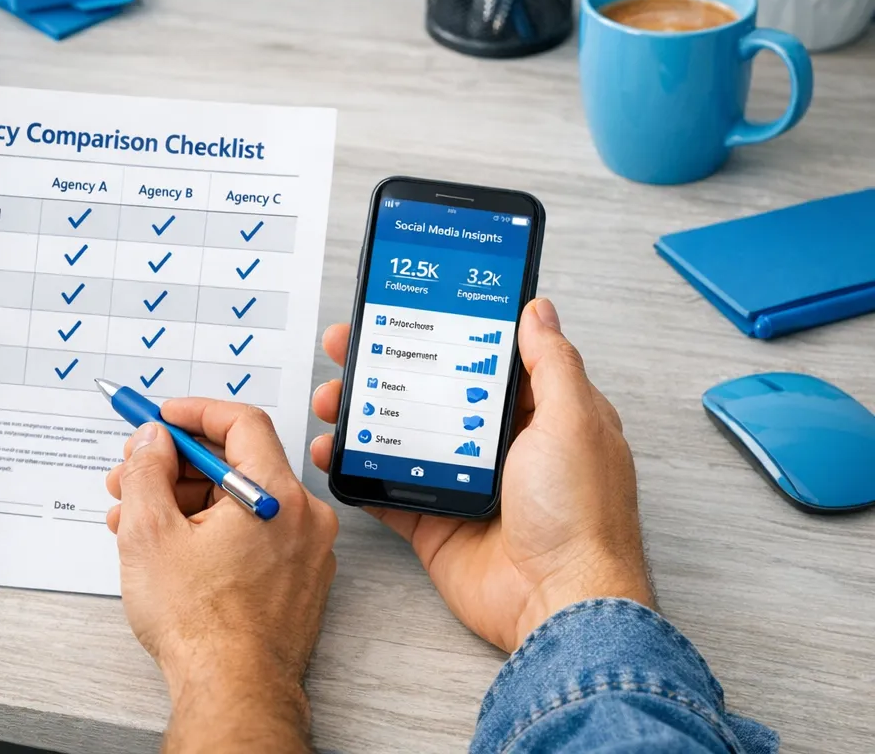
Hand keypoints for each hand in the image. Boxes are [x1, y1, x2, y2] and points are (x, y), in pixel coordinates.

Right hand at [106, 401, 337, 752]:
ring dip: (185, 501)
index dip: (194, 412)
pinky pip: (253, 534)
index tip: (162, 418)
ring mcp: (305, 553)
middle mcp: (303, 518)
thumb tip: (152, 441)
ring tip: (135, 520)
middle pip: (237, 463)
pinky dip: (211, 530)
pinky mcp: (297, 581)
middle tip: (134, 472)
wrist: (233, 693)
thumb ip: (147, 470)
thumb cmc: (202, 628)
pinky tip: (170, 548)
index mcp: (277, 495)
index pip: (241, 422)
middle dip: (175, 465)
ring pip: (240, 502)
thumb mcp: (150, 532)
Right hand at [310, 297, 653, 651]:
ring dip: (363, 414)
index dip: (448, 332)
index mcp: (542, 417)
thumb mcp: (574, 421)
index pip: (487, 360)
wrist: (559, 603)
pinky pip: (386, 489)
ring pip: (403, 435)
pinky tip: (331, 449)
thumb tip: (539, 312)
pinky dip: (354, 470)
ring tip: (332, 397)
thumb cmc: (581, 517)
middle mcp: (502, 448)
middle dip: (388, 367)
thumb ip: (551, 363)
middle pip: (433, 393)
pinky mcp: (437, 522)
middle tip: (351, 345)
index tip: (412, 310)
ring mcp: (465, 484)